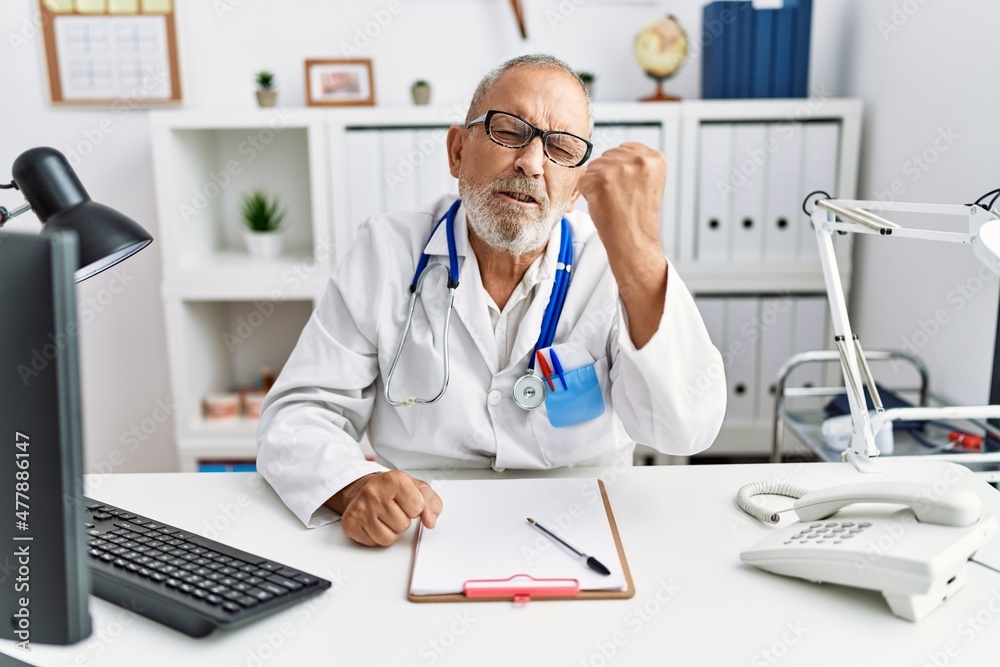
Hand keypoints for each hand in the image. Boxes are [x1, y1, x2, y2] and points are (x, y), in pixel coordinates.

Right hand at [328, 471, 442, 546]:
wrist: (364, 488)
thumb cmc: (393, 490)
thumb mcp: (418, 489)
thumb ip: (431, 504)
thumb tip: (430, 521)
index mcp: (394, 479)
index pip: (417, 508)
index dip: (416, 509)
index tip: (407, 501)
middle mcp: (373, 491)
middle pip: (403, 525)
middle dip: (402, 520)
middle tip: (394, 509)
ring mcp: (360, 508)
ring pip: (389, 538)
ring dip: (390, 531)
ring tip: (384, 516)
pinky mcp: (350, 523)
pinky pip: (374, 543)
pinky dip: (377, 537)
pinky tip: (374, 522)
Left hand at [576, 142, 665, 255]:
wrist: (634, 242)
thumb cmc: (638, 216)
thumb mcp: (649, 182)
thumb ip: (636, 163)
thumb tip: (611, 153)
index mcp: (655, 158)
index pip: (625, 148)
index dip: (621, 170)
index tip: (628, 187)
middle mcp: (640, 160)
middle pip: (608, 156)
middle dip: (609, 175)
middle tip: (620, 197)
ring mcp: (619, 169)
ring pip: (594, 167)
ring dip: (597, 184)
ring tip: (613, 201)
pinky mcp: (600, 180)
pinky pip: (583, 180)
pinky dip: (588, 194)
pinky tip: (603, 205)